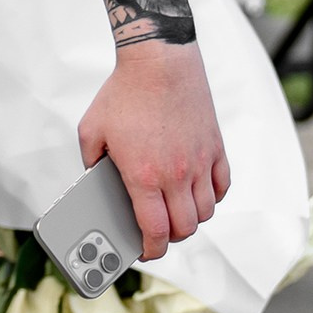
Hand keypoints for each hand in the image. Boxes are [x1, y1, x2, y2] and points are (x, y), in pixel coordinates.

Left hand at [78, 40, 230, 258]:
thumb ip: (90, 161)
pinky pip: (221, 186)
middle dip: (171, 239)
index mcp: (143, 176)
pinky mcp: (216, 147)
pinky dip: (212, 197)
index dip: (151, 250)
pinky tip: (199, 193)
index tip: (145, 252)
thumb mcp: (91, 130)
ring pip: (205, 211)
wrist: (160, 60)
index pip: (155, 231)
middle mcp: (176, 175)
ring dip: (191, 220)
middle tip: (158, 234)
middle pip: (185, 228)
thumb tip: (96, 180)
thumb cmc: (123, 93)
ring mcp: (200, 162)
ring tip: (176, 214)